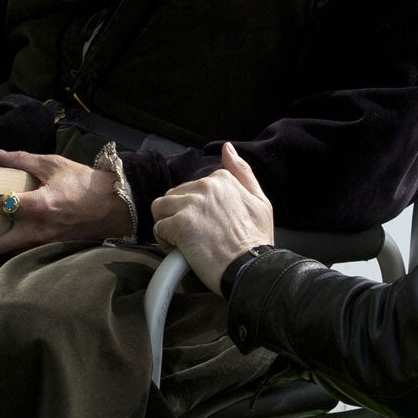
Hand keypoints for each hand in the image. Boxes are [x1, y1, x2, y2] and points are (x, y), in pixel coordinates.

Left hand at [0, 148, 132, 256]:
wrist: (116, 207)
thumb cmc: (86, 184)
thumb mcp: (54, 165)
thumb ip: (22, 160)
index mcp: (39, 206)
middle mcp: (38, 231)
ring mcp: (42, 244)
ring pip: (3, 251)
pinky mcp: (47, 250)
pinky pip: (17, 251)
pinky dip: (2, 244)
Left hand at [151, 144, 274, 292]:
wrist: (252, 268)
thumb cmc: (257, 241)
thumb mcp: (260, 201)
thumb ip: (243, 172)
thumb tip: (228, 148)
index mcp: (222, 179)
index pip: (192, 188)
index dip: (195, 209)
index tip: (206, 226)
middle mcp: (205, 186)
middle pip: (173, 197)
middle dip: (179, 216)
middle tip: (195, 237)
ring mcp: (191, 204)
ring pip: (160, 209)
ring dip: (168, 226)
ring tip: (183, 243)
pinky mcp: (179, 224)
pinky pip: (158, 228)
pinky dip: (165, 242)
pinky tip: (181, 252)